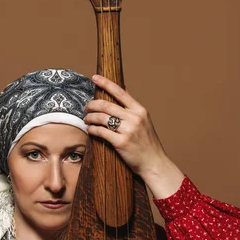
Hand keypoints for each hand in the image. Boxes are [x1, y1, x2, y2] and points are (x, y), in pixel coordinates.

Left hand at [84, 75, 184, 198]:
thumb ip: (132, 107)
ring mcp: (128, 130)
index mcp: (140, 110)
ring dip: (90, 117)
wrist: (154, 162)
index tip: (95, 77)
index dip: (106, 83)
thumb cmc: (147, 142)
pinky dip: (92, 129)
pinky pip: (101, 132)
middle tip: (86, 107)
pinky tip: (90, 129)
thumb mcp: (144, 120)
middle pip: (106, 105)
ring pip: (101, 118)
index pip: (120, 92)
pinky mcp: (121, 143)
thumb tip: (124, 88)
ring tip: (86, 119)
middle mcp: (134, 118)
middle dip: (92, 105)